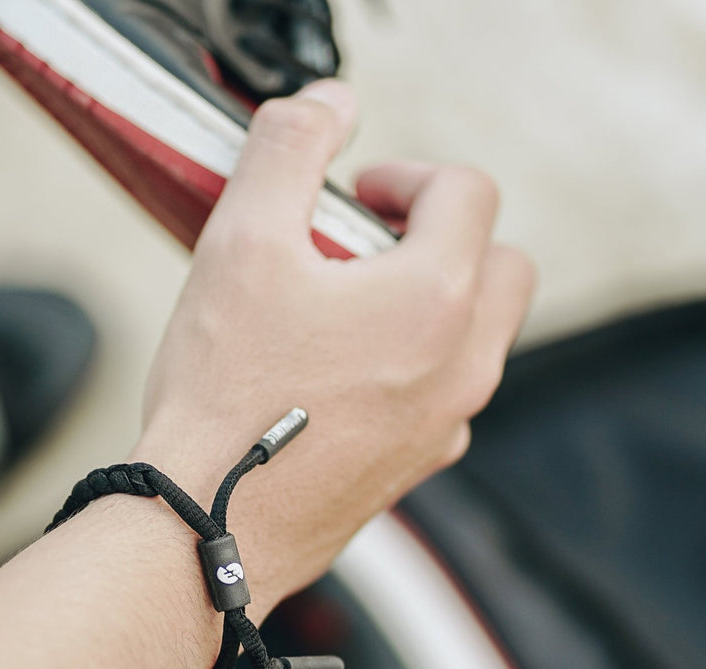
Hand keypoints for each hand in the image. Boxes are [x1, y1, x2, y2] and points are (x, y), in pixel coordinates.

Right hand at [133, 79, 534, 614]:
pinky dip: (409, 370)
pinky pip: (439, 398)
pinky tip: (334, 382)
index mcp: (436, 300)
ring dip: (428, 304)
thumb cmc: (224, 397)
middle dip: (443, 237)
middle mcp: (460, 367)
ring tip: (343, 313)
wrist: (206, 523)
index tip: (355, 191)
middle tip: (367, 246)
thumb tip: (329, 106)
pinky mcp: (414, 471)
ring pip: (475, 338)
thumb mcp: (241, 242)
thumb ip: (290, 151)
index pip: (466, 192)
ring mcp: (444, 427)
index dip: (408, 173)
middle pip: (500, 266)